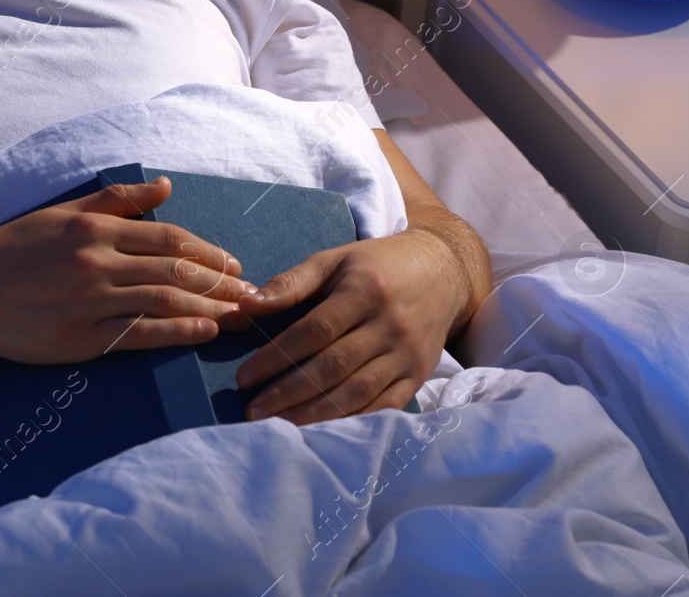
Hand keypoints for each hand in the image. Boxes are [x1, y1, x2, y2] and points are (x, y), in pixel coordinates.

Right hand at [0, 176, 260, 364]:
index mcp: (94, 227)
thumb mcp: (62, 212)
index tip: (235, 266)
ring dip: (210, 307)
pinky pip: (138, 334)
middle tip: (253, 295)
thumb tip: (164, 186)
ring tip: (239, 317)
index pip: (169, 238)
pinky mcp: (78, 337)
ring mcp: (88, 301)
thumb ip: (115, 199)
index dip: (209, 252)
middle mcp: (96, 260)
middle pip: (176, 270)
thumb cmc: (13, 249)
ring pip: (165, 301)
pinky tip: (203, 332)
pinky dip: (176, 332)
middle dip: (221, 283)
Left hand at [232, 229, 466, 424]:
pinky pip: (385, 406)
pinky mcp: (419, 375)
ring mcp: (407, 354)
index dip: (276, 357)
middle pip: (332, 367)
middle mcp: (389, 325)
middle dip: (288, 392)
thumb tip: (246, 304)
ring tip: (280, 425)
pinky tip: (323, 429)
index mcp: (364, 291)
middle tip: (253, 411)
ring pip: (357, 392)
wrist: (443, 271)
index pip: (313, 332)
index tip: (244, 378)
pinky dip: (352, 420)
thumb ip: (291, 282)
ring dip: (315, 413)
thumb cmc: (376, 265)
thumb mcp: (333, 260)